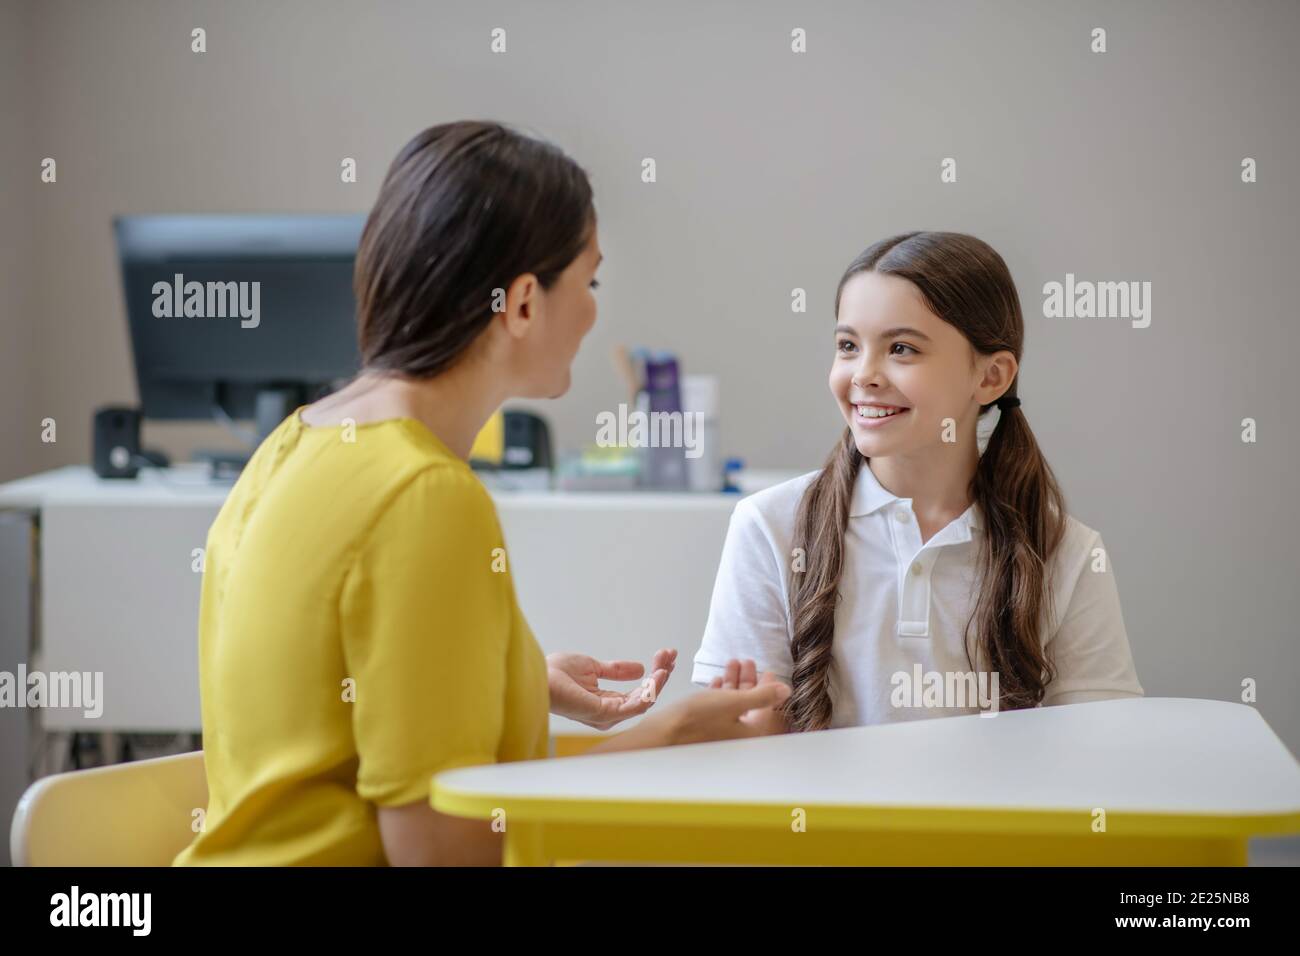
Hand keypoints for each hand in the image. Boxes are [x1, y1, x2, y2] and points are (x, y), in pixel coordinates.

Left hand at [546, 648, 675, 730]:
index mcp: (606, 703)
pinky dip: (650, 689)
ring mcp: (608, 715)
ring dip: (659, 680)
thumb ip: (616, 670)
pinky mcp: (604, 713)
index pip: (639, 692)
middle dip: (661, 674)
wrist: (539, 675)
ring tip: (667, 662)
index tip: (664, 656)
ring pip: (645, 700)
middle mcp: (610, 713)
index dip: (654, 674)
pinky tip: (657, 674)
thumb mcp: (593, 667)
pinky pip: (636, 704)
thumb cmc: (555, 674)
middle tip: (670, 655)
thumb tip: (639, 668)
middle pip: (646, 696)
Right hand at [643, 673, 790, 747]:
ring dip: (733, 683)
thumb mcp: (732, 702)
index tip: (767, 670)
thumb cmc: (696, 719)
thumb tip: (786, 690)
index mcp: (749, 733)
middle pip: (749, 704)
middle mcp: (737, 736)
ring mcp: (720, 734)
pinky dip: (720, 693)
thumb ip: (762, 696)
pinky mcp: (705, 730)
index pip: (767, 708)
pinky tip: (716, 681)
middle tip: (747, 662)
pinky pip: (718, 710)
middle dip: (748, 680)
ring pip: (733, 704)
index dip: (768, 686)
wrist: (662, 733)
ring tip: (731, 663)